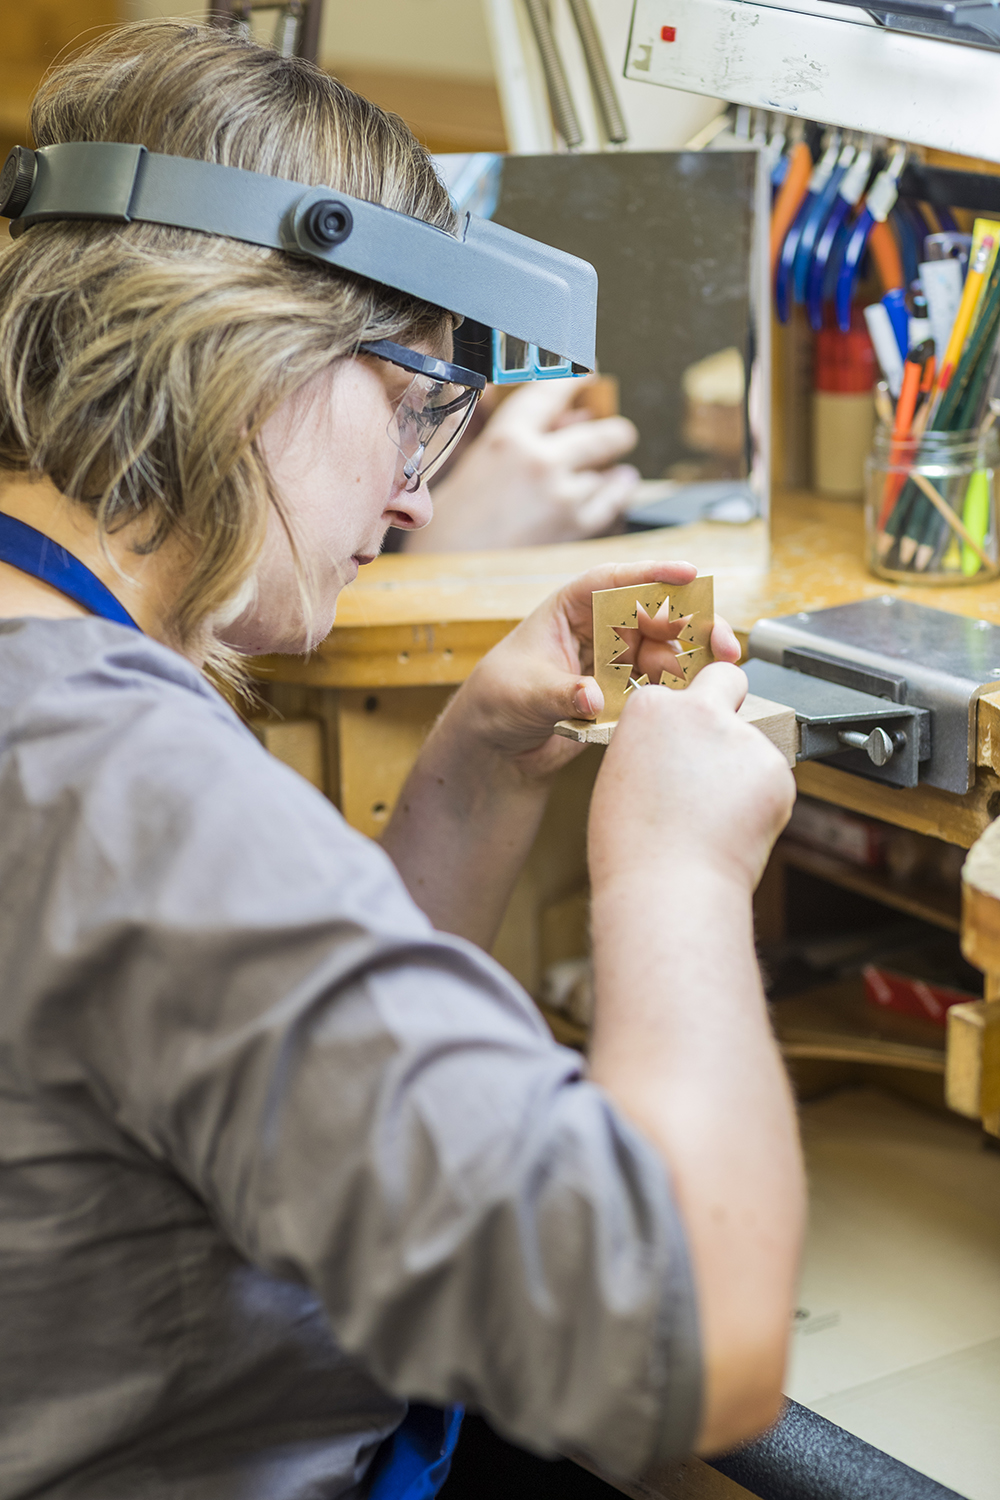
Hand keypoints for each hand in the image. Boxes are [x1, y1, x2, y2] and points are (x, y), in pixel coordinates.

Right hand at [404, 378, 640, 551]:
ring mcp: (561, 495)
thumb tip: (573, 418)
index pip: (553, 391)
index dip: (579, 379)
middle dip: (614, 432)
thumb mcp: (479, 464)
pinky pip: (611, 502)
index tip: (591, 376)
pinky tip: (620, 486)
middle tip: (618, 434)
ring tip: (617, 469)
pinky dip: (618, 492)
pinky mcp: (573, 527)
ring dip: (614, 467)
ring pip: (608, 470)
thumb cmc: (453, 519)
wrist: (450, 572)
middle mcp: (539, 460)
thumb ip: (524, 438)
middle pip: (601, 434)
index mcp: (507, 437)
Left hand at [452, 561, 741, 779]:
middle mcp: (598, 630)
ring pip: (664, 650)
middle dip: (691, 624)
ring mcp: (614, 662)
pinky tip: (699, 697)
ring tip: (722, 674)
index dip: (652, 573)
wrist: (498, 745)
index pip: (612, 582)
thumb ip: (561, 692)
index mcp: (570, 609)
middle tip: (722, 642)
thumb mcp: (525, 692)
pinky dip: (680, 690)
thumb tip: (594, 697)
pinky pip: (659, 686)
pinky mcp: (624, 693)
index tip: (688, 572)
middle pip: (653, 615)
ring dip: (694, 659)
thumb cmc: (497, 701)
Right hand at [589, 662, 795, 895]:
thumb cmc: (634, 848)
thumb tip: (676, 755)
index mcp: (651, 709)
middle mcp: (699, 712)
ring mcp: (743, 738)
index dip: (681, 720)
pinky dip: (760, 801)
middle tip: (720, 742)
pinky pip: (771, 779)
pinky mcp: (777, 769)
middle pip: (729, 679)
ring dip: (742, 772)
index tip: (680, 745)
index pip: (676, 694)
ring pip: (752, 744)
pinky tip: (734, 828)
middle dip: (730, 697)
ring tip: (714, 819)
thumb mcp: (622, 779)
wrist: (670, 887)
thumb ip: (653, 751)